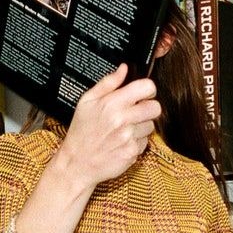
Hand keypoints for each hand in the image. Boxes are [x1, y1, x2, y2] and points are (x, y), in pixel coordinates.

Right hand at [54, 64, 161, 188]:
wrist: (76, 163)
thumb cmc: (81, 132)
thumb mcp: (87, 102)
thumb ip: (108, 83)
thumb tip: (124, 68)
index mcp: (111, 103)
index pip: (146, 87)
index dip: (147, 89)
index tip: (143, 94)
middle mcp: (122, 119)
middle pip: (155, 107)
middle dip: (148, 108)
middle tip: (135, 113)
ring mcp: (128, 137)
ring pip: (151, 126)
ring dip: (141, 127)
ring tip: (124, 130)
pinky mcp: (132, 152)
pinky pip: (145, 142)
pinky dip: (136, 142)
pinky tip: (122, 142)